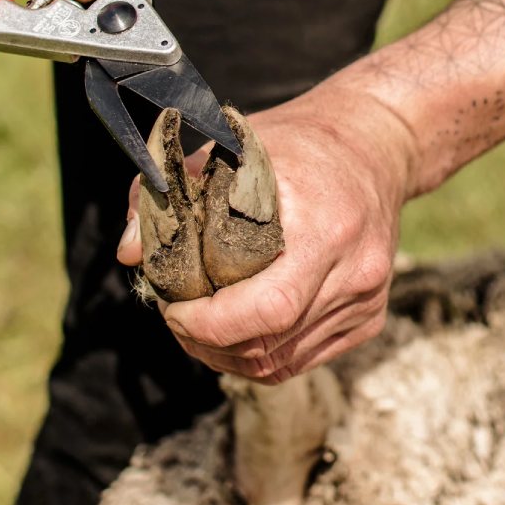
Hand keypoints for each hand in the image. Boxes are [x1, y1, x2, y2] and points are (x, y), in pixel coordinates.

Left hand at [117, 82, 417, 382]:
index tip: (171, 307)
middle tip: (175, 316)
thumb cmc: (301, 142)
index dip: (208, 324)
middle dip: (207, 343)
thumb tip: (128, 251)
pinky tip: (236, 328)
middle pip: (271, 345)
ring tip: (198, 324)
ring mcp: (367, 300)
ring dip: (229, 354)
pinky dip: (261, 353)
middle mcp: (356, 272)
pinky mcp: (370, 318)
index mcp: (327, 227)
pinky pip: (303, 359)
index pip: (267, 308)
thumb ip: (175, 188)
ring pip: (283, 362)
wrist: (376, 144)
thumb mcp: (234, 145)